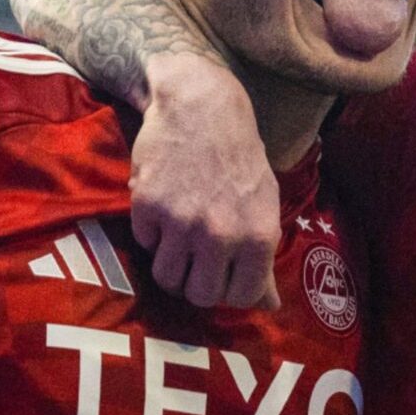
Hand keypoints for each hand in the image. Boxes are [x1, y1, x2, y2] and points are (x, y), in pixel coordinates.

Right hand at [131, 54, 280, 310]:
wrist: (200, 107)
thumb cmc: (239, 159)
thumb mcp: (264, 206)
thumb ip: (264, 259)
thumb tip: (270, 307)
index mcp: (257, 237)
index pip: (240, 297)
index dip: (229, 290)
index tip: (223, 275)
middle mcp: (220, 235)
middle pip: (199, 296)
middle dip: (196, 283)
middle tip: (196, 261)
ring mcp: (181, 222)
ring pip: (167, 277)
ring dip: (171, 264)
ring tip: (178, 239)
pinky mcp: (148, 207)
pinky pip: (145, 245)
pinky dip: (152, 234)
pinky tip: (164, 208)